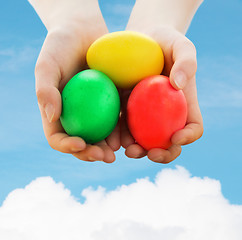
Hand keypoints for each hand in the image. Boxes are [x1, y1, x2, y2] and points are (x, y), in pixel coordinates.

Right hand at [35, 0, 119, 162]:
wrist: (83, 32)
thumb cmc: (61, 46)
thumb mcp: (47, 64)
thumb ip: (45, 90)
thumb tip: (51, 116)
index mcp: (57, 112)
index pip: (58, 137)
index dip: (67, 146)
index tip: (81, 144)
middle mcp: (75, 116)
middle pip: (81, 142)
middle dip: (92, 154)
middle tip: (106, 157)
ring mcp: (93, 111)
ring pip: (101, 135)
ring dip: (110, 147)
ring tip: (120, 150)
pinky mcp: (110, 102)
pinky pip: (116, 119)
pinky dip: (122, 129)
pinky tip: (131, 133)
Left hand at [121, 25, 202, 162]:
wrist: (143, 40)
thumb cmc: (165, 43)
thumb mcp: (181, 45)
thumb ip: (186, 62)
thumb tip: (178, 84)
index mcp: (183, 104)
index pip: (193, 126)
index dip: (188, 136)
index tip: (177, 137)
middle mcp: (165, 114)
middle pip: (168, 141)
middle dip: (161, 153)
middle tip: (149, 153)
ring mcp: (145, 115)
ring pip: (144, 140)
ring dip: (137, 149)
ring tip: (127, 149)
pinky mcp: (127, 110)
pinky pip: (124, 127)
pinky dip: (119, 135)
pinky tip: (112, 138)